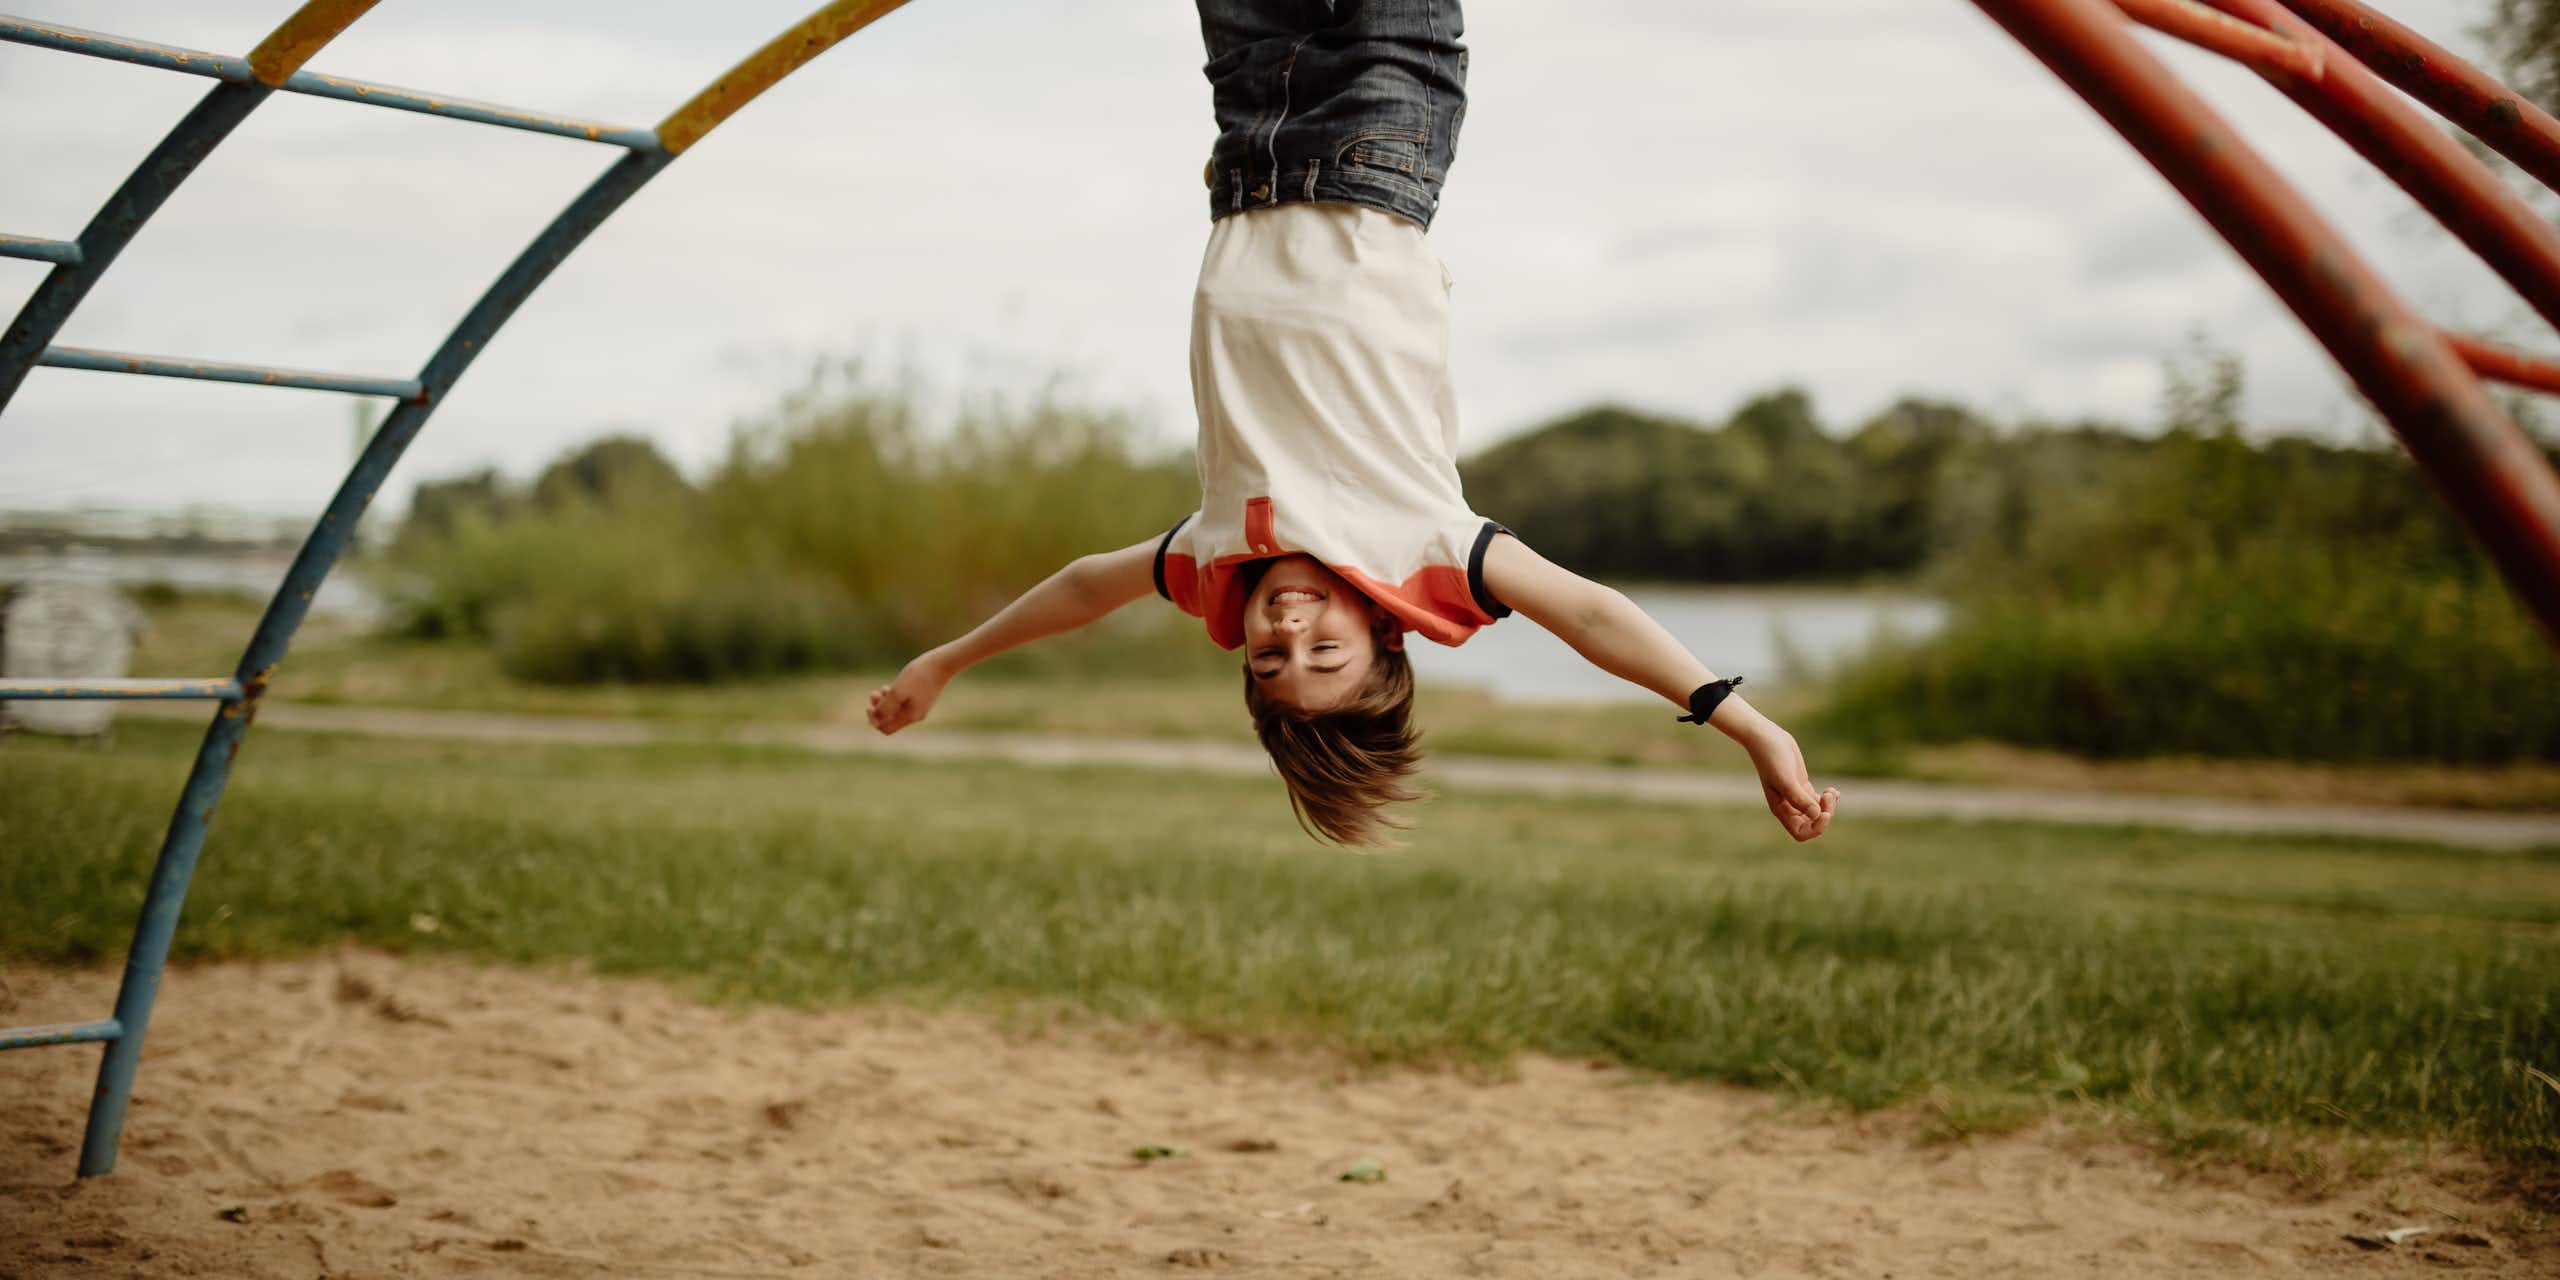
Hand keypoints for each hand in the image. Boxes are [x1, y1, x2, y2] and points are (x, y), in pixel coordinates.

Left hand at [866, 652, 950, 734]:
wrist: (941, 664)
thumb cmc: (918, 676)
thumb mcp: (897, 691)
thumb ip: (884, 708)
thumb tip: (875, 721)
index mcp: (909, 716)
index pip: (886, 729)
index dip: (874, 720)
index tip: (870, 706)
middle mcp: (915, 715)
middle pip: (890, 720)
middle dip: (878, 709)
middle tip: (874, 694)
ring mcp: (920, 707)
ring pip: (896, 711)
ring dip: (885, 702)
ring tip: (881, 689)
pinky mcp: (923, 699)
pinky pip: (904, 704)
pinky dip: (894, 698)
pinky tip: (891, 687)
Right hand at [1742, 726, 1837, 841]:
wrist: (1766, 737)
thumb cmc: (1771, 757)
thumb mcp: (1785, 778)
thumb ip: (1799, 798)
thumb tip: (1816, 814)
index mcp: (1780, 809)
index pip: (1801, 832)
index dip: (1816, 827)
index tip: (1824, 812)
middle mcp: (1788, 806)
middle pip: (1811, 824)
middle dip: (1825, 814)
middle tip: (1828, 795)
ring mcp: (1795, 796)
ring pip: (1817, 812)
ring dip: (1828, 806)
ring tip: (1830, 791)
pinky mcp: (1802, 785)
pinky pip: (1817, 800)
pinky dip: (1828, 799)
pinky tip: (1832, 790)